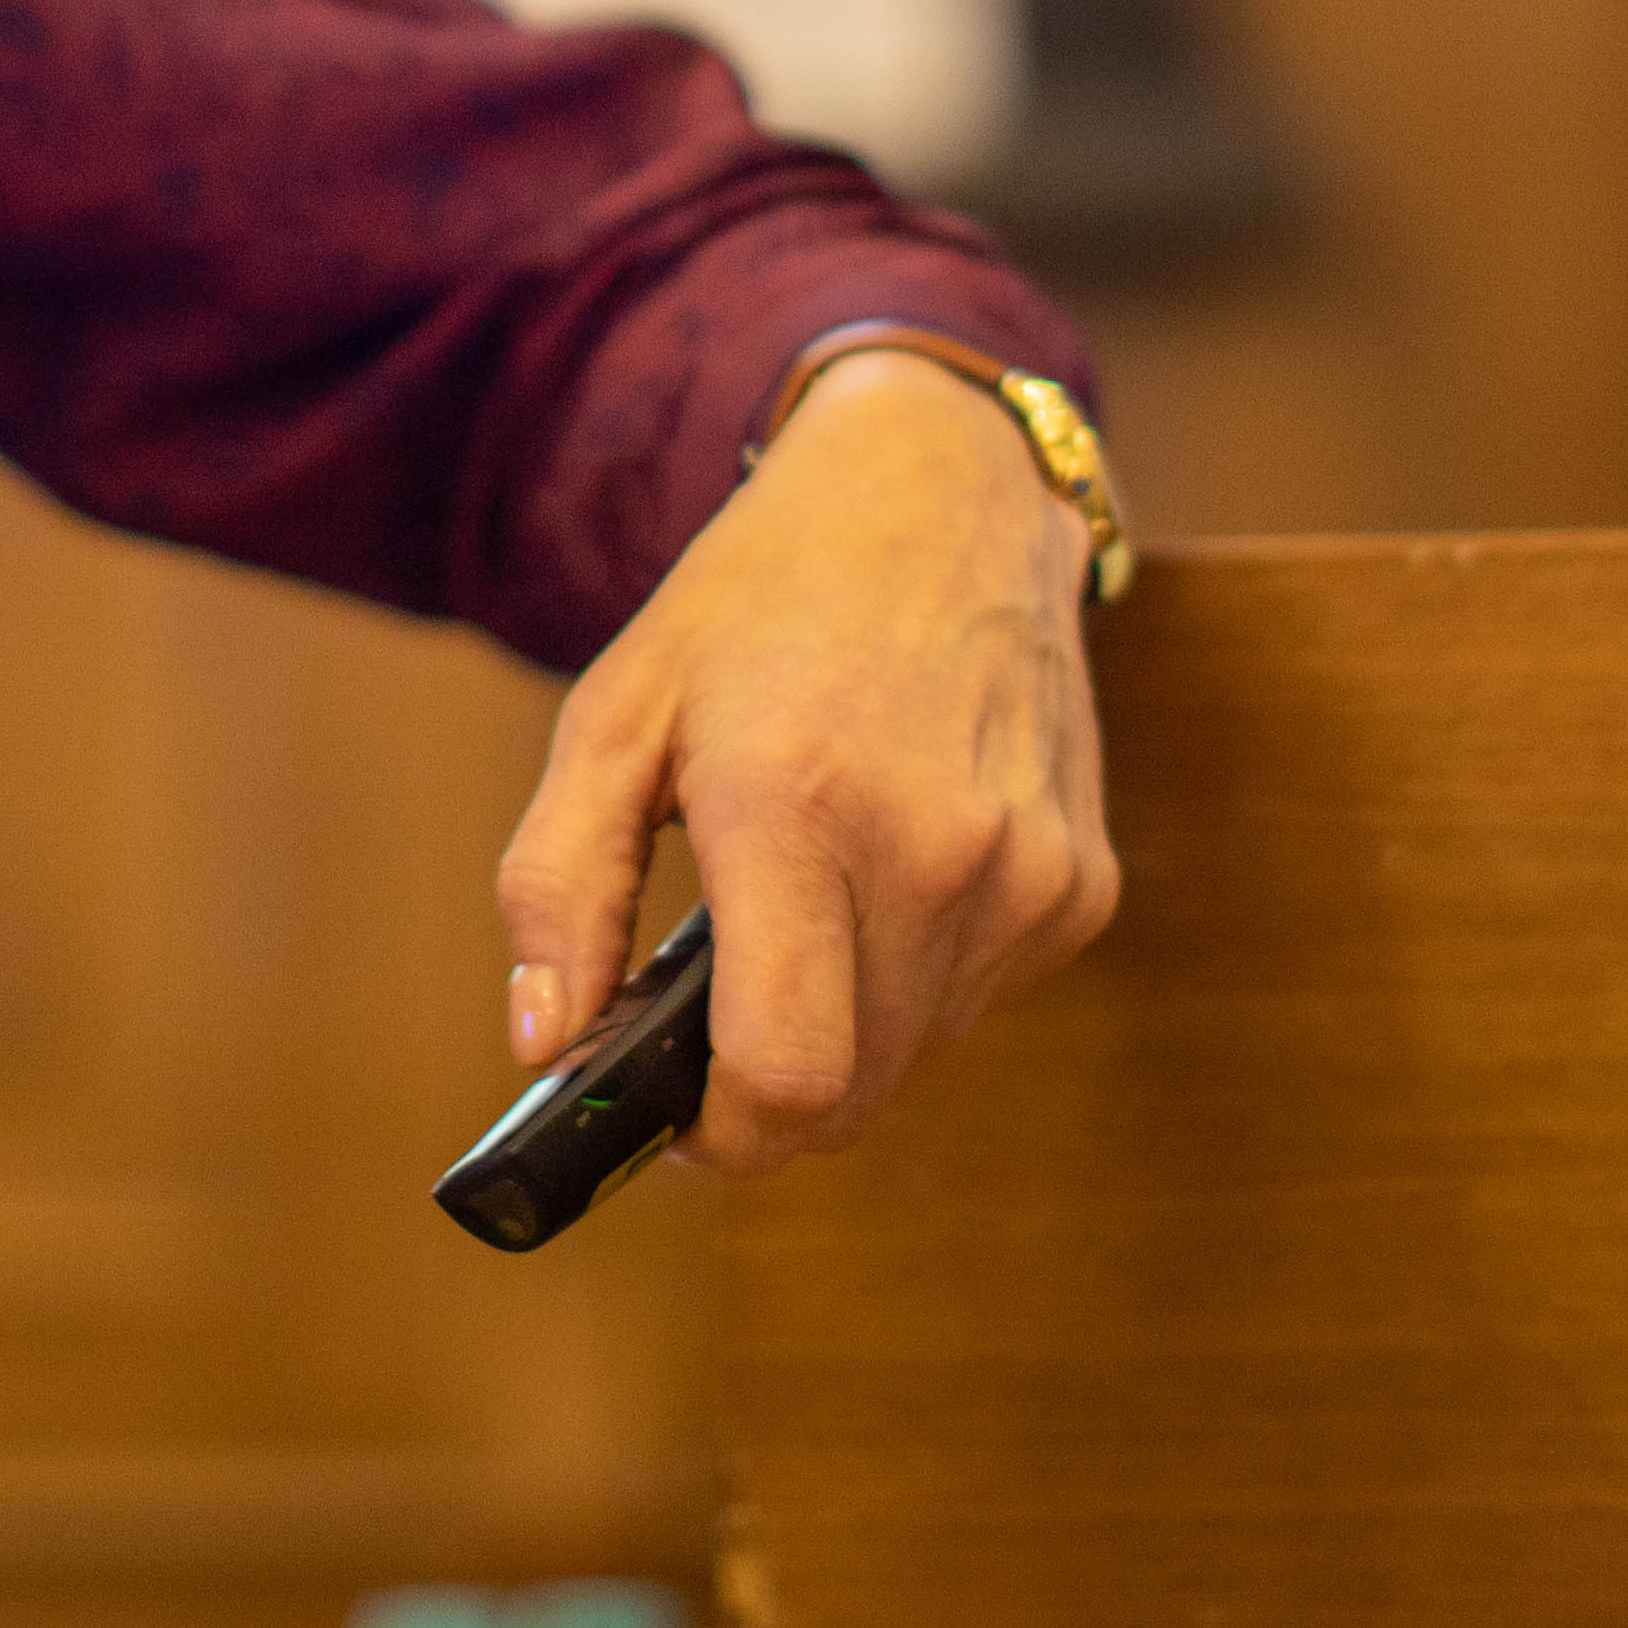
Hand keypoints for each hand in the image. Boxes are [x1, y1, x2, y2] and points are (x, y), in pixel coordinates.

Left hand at [491, 351, 1121, 1171]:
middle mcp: (934, 849)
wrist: (941, 494)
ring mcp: (1026, 872)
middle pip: (851, 1095)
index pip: (788, 1080)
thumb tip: (544, 1045)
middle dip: (770, 1085)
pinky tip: (888, 869)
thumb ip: (555, 888)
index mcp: (796, 808)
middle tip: (717, 1006)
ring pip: (916, 1057)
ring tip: (805, 904)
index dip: (717, 1134)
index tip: (673, 1115)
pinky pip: (978, 1000)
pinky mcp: (1082, 883)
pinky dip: (918, 976)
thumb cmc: (758, 603)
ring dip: (847, 1025)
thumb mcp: (614, 714)